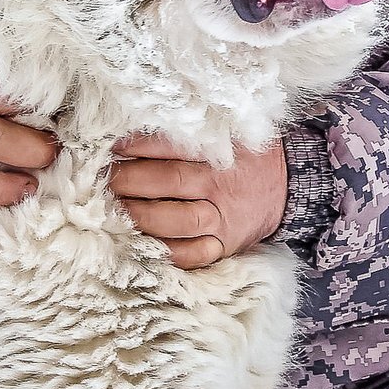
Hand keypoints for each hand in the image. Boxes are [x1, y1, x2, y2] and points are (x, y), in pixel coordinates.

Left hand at [109, 133, 287, 268]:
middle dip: (128, 180)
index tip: (110, 147)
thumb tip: (134, 133)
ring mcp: (223, 219)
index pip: (171, 146)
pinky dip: (163, 251)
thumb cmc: (244, 156)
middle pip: (168, 182)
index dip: (136, 146)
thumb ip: (189, 133)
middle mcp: (220, 186)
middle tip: (101, 179)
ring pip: (176, 221)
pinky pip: (192, 255)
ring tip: (112, 210)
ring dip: (139, 216)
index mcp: (219, 153)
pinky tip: (139, 242)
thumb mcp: (226, 134)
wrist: (287, 186)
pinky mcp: (224, 246)